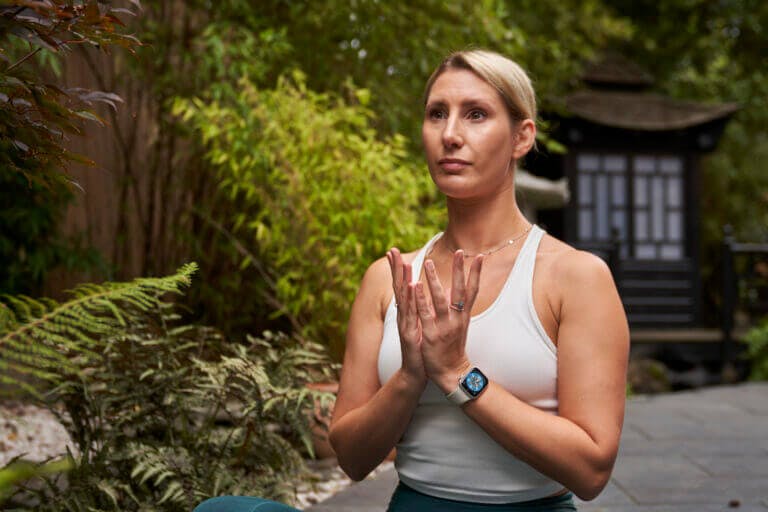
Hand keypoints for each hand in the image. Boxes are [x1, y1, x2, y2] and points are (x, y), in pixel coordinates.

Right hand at [387, 248, 426, 386]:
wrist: (415, 372)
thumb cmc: (420, 348)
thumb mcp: (420, 324)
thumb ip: (420, 309)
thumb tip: (422, 293)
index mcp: (408, 311)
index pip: (402, 285)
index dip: (398, 269)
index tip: (395, 252)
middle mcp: (404, 314)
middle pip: (399, 287)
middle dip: (395, 268)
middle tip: (391, 250)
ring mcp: (405, 323)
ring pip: (404, 298)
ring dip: (403, 279)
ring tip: (403, 263)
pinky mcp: (410, 333)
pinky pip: (411, 313)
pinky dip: (412, 299)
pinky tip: (412, 287)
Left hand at [413, 251, 482, 392]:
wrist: (451, 373)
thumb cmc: (453, 348)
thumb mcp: (460, 327)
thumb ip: (460, 309)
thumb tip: (461, 292)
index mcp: (463, 316)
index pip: (472, 291)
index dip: (476, 274)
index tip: (479, 256)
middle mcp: (456, 319)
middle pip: (460, 291)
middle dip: (460, 270)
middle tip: (460, 252)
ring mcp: (443, 326)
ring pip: (440, 299)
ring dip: (434, 280)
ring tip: (428, 262)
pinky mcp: (430, 334)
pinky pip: (424, 314)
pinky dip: (420, 299)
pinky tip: (415, 286)